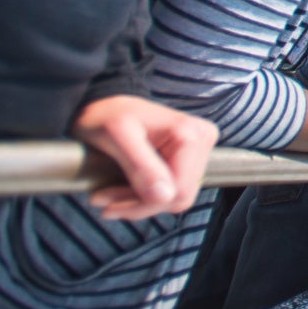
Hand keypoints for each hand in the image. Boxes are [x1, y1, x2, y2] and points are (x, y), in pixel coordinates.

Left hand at [74, 96, 217, 221]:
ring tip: (109, 197)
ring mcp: (198, 150)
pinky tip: (124, 191)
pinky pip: (174, 191)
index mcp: (190, 134)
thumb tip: (164, 197)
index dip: (142, 205)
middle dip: (139, 205)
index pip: (177, 191)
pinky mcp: (189, 158)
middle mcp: (202, 140)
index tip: (107, 204)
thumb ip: (141, 166)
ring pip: (176, 198)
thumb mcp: (117, 136)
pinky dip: (146, 198)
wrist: (105, 103)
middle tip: (105, 201)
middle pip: (179, 197)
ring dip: (141, 204)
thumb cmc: (107, 114)